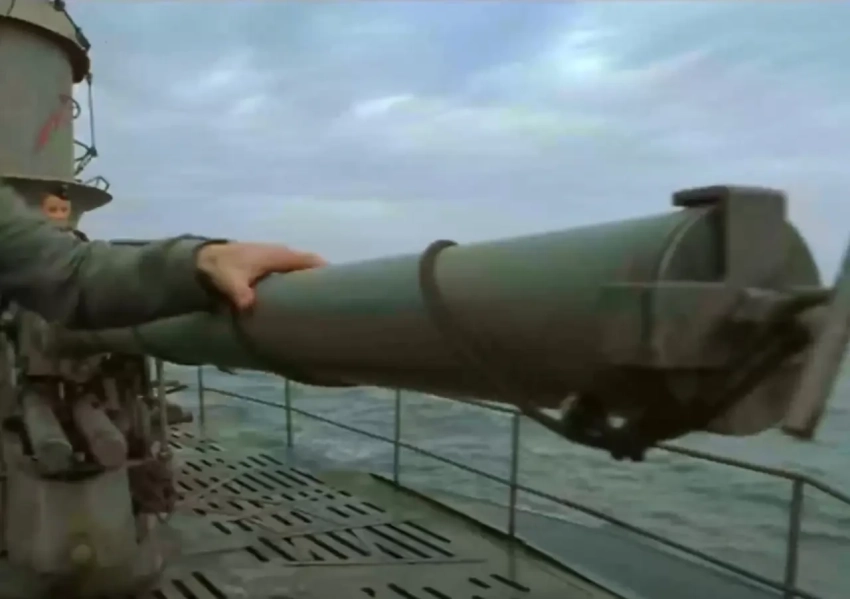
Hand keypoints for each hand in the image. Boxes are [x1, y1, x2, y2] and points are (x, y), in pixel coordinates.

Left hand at [196, 242, 325, 309]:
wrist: (204, 259)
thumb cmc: (220, 269)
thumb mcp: (229, 281)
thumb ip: (239, 293)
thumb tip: (248, 305)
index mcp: (280, 256)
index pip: (312, 261)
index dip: (328, 272)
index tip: (343, 289)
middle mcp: (283, 255)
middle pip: (311, 266)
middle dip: (323, 281)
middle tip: (334, 303)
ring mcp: (277, 258)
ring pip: (302, 270)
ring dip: (311, 283)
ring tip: (321, 304)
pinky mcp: (270, 265)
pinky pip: (292, 273)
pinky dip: (299, 283)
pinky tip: (299, 300)